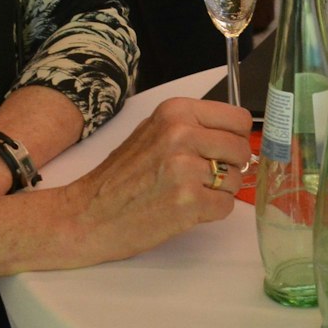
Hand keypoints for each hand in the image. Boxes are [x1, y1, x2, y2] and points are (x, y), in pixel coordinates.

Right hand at [57, 98, 251, 265]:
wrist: (86, 214)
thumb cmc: (119, 178)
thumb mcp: (152, 133)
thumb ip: (191, 128)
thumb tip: (232, 135)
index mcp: (175, 112)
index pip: (238, 119)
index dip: (236, 138)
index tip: (225, 150)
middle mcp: (181, 134)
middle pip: (241, 149)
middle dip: (230, 166)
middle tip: (204, 178)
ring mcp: (185, 168)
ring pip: (235, 179)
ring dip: (218, 191)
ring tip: (187, 193)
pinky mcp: (188, 201)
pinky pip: (226, 206)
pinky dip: (211, 212)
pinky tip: (185, 210)